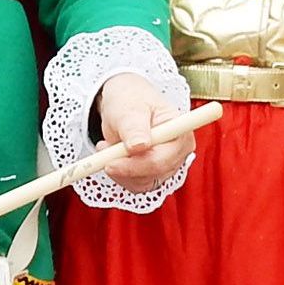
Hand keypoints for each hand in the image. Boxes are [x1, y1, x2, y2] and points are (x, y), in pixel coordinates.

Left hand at [92, 74, 191, 192]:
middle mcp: (178, 152)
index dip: (137, 165)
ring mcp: (167, 165)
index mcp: (180, 132)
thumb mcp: (129, 108)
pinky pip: (135, 185)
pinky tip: (112, 155)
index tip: (110, 163)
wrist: (124, 103)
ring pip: (142, 183)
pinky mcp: (154, 174)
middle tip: (103, 149)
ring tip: (107, 145)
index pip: (162, 159)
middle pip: (153, 174)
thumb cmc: (130, 100)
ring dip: (119, 170)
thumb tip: (139, 146)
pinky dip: (119, 175)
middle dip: (124, 167)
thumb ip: (134, 127)